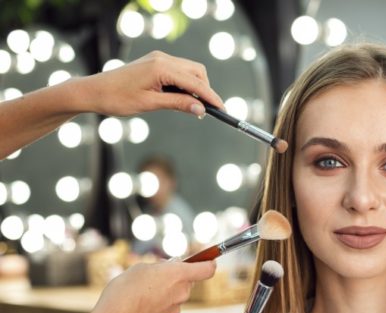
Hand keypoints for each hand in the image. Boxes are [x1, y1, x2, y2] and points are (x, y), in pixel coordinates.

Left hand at [77, 51, 223, 116]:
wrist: (95, 91)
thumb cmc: (118, 99)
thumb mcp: (151, 104)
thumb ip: (178, 104)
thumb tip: (201, 109)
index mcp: (161, 67)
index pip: (195, 82)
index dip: (211, 97)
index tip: (222, 109)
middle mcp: (162, 59)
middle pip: (197, 72)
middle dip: (205, 90)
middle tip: (206, 111)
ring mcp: (158, 59)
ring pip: (189, 70)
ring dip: (196, 87)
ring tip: (193, 107)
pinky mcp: (155, 63)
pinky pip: (179, 71)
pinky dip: (185, 84)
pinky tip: (181, 98)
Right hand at [87, 260, 215, 312]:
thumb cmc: (125, 290)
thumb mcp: (141, 267)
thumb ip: (160, 266)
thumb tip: (168, 268)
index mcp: (179, 275)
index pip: (207, 269)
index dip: (209, 263)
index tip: (207, 260)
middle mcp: (182, 292)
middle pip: (188, 281)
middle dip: (177, 276)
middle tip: (157, 273)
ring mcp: (176, 307)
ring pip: (176, 293)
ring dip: (166, 289)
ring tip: (143, 289)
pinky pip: (167, 305)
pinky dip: (159, 302)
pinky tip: (141, 302)